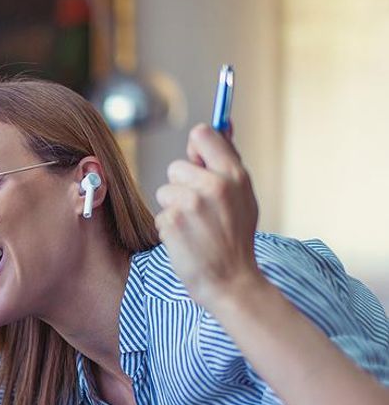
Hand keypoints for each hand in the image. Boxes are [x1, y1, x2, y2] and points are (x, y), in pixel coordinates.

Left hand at [155, 123, 263, 307]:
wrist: (231, 281)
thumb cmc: (236, 238)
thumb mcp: (243, 196)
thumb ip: (228, 162)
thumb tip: (224, 122)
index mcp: (235, 174)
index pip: (202, 134)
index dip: (196, 149)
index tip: (199, 163)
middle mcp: (214, 185)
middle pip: (176, 166)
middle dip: (182, 187)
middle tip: (201, 211)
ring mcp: (191, 204)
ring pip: (164, 191)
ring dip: (174, 209)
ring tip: (195, 228)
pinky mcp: (172, 222)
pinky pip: (160, 215)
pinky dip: (169, 229)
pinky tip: (187, 241)